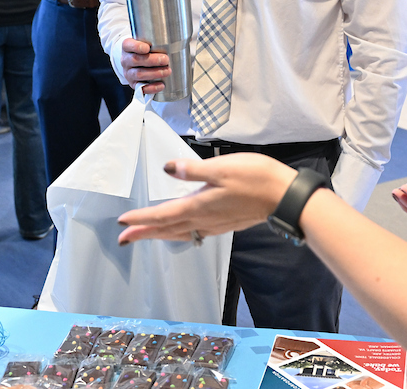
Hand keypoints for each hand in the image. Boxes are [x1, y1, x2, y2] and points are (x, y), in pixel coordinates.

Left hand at [117, 154, 298, 244]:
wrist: (284, 196)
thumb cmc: (255, 178)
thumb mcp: (221, 168)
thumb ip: (192, 170)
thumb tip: (168, 168)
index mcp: (199, 206)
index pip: (163, 214)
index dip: (141, 218)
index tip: (122, 222)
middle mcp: (204, 220)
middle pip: (168, 229)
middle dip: (144, 233)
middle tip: (123, 239)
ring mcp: (216, 224)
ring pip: (181, 233)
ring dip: (160, 234)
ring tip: (145, 236)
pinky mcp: (225, 223)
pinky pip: (195, 232)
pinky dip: (180, 233)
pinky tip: (181, 230)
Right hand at [121, 37, 169, 94]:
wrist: (135, 62)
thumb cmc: (144, 50)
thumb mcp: (145, 42)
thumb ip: (155, 40)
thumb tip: (178, 37)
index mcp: (127, 47)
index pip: (127, 45)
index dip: (136, 46)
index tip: (147, 48)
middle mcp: (125, 60)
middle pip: (135, 60)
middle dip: (152, 60)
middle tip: (165, 59)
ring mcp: (129, 73)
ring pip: (138, 74)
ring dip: (154, 73)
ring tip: (167, 71)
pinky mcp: (134, 84)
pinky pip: (141, 88)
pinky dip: (152, 87)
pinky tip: (161, 85)